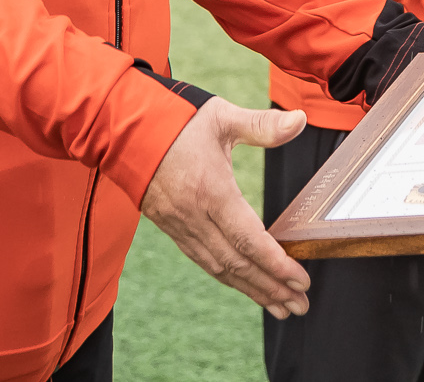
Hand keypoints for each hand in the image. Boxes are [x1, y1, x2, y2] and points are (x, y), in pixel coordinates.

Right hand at [141, 97, 311, 318]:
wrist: (123, 129)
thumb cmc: (175, 119)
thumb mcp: (221, 117)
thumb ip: (262, 124)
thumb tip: (300, 120)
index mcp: (211, 191)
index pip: (248, 239)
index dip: (276, 264)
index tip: (300, 280)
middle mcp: (195, 216)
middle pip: (237, 263)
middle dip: (271, 287)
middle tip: (299, 305)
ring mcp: (180, 225)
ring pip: (219, 268)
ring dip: (251, 289)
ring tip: (279, 305)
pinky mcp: (170, 227)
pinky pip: (202, 260)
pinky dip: (227, 277)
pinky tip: (244, 284)